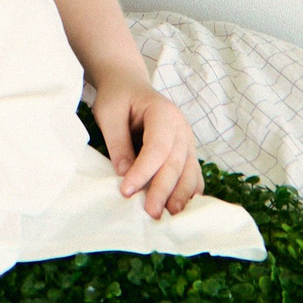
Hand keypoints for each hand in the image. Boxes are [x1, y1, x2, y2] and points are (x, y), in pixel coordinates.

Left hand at [91, 78, 203, 218]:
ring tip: (170, 216)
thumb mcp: (109, 114)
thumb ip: (117, 143)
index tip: (126, 191)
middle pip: (175, 163)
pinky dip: (189, 192)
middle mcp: (181, 128)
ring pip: (189, 172)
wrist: (129, 86)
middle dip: (163, 190)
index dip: (143, 171)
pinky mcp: (186, 153)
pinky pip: (193, 174)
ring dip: (180, 195)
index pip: (157, 147)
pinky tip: (182, 209)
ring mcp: (187, 141)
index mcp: (163, 113)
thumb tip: (125, 174)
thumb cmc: (118, 98)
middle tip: (151, 213)